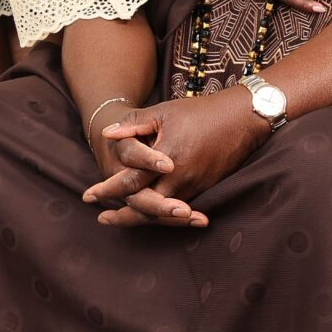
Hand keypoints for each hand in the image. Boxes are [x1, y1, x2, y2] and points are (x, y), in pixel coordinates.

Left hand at [84, 92, 262, 222]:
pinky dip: (160, 212)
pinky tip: (150, 212)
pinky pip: (177, 207)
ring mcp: (194, 186)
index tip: (89, 196)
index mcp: (165, 159)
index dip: (107, 190)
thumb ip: (134, 124)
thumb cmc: (200, 112)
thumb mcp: (163, 112)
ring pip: (162, 212)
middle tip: (101, 219)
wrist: (241, 119)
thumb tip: (106, 133)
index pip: (130, 182)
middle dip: (122, 217)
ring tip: (120, 219)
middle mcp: (179, 179)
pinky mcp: (204, 188)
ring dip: (140, 217)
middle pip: (144, 208)